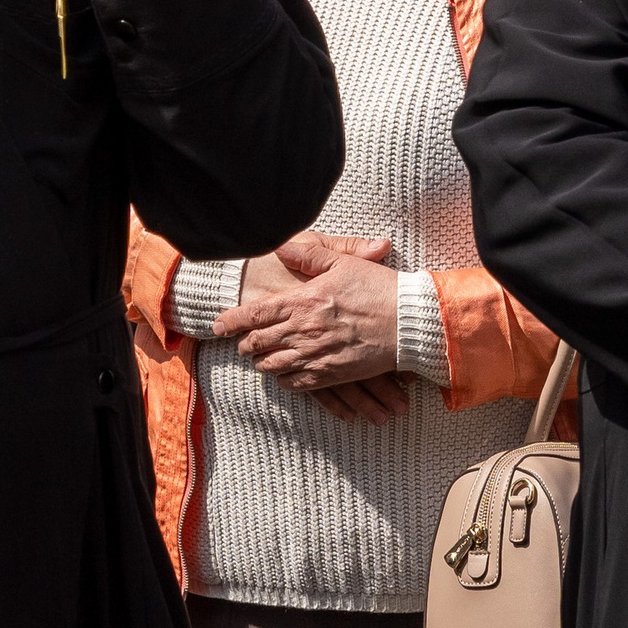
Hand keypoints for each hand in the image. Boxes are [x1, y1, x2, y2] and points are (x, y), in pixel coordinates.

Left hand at [215, 231, 408, 390]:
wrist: (409, 322)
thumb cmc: (379, 288)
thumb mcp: (342, 262)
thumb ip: (308, 253)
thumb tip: (279, 244)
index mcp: (302, 301)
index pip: (253, 314)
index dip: (231, 321)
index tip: (218, 324)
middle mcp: (302, 331)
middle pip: (257, 343)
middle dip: (244, 344)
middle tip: (240, 343)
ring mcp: (315, 355)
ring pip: (272, 366)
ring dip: (261, 362)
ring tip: (258, 358)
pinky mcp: (330, 375)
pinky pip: (295, 383)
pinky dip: (283, 379)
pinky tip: (284, 373)